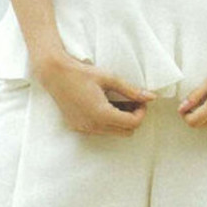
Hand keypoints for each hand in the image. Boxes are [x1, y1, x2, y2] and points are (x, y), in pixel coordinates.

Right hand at [34, 51, 154, 135]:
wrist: (55, 74)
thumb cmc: (82, 73)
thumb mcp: (109, 78)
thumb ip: (131, 90)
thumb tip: (151, 97)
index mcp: (102, 114)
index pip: (133, 123)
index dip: (142, 112)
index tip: (140, 100)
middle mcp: (92, 125)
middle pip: (126, 132)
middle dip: (133, 118)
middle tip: (132, 102)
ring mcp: (84, 128)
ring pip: (113, 132)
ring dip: (120, 120)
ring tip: (118, 102)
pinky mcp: (77, 127)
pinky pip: (99, 131)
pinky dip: (106, 122)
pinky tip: (104, 105)